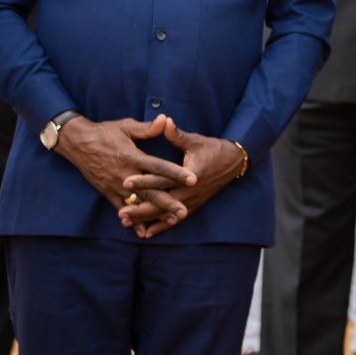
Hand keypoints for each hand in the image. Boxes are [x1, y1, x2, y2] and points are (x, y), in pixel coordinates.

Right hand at [55, 115, 195, 215]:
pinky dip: (133, 219)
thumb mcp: (126, 126)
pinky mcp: (107, 192)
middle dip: (167, 202)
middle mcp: (125, 174)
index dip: (176, 173)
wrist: (78, 143)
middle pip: (150, 190)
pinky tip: (144, 231)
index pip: (158, 166)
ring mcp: (115, 185)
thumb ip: (147, 128)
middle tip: (184, 212)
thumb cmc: (105, 132)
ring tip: (171, 221)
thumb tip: (166, 119)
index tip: (193, 180)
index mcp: (132, 156)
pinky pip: (121, 208)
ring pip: (137, 202)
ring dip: (154, 213)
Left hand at [121, 118, 241, 237]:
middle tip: (121, 213)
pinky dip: (161, 227)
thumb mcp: (196, 141)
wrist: (234, 162)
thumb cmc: (213, 149)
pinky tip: (146, 233)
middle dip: (141, 208)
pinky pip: (175, 219)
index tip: (126, 182)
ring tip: (126, 223)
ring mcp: (192, 201)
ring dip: (146, 219)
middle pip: (162, 202)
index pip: (163, 179)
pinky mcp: (193, 206)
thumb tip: (164, 120)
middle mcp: (191, 191)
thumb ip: (177, 135)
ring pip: (166, 214)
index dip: (144, 181)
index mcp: (190, 174)